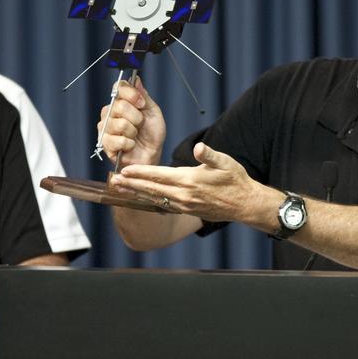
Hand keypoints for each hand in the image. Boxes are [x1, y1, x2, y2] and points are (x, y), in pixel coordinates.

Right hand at [98, 75, 165, 165]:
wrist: (151, 154)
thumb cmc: (151, 134)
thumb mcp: (153, 112)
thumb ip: (144, 96)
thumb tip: (136, 79)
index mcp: (121, 101)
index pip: (118, 87)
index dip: (131, 94)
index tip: (142, 104)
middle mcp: (110, 112)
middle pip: (120, 106)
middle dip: (137, 118)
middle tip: (140, 125)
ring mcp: (105, 127)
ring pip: (120, 124)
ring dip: (133, 132)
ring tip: (134, 136)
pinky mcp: (104, 143)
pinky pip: (117, 140)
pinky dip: (129, 144)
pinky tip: (130, 145)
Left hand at [112, 142, 274, 225]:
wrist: (244, 204)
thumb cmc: (235, 180)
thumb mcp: (225, 163)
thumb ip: (209, 155)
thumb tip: (199, 148)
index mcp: (190, 181)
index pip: (159, 176)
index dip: (141, 172)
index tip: (125, 169)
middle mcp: (184, 195)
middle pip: (152, 189)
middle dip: (131, 184)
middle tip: (113, 181)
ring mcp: (184, 205)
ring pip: (155, 199)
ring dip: (136, 193)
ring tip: (120, 189)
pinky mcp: (186, 210)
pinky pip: (162, 205)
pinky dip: (148, 200)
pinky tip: (140, 197)